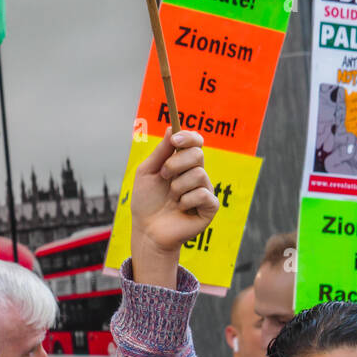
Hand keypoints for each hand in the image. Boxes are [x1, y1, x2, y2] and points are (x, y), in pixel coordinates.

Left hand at [130, 128, 218, 285]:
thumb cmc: (146, 202)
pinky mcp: (210, 208)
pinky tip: (181, 209)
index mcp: (183, 163)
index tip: (174, 140)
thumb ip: (160, 152)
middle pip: (197, 154)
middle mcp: (197, 174)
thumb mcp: (147, 172)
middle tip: (164, 176)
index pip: (195, 142)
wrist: (147, 230)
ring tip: (171, 199)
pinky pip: (203, 194)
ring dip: (178, 187)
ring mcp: (205, 190)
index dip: (188, 137)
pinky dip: (187, 201)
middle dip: (176, 163)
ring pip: (198, 175)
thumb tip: (171, 127)